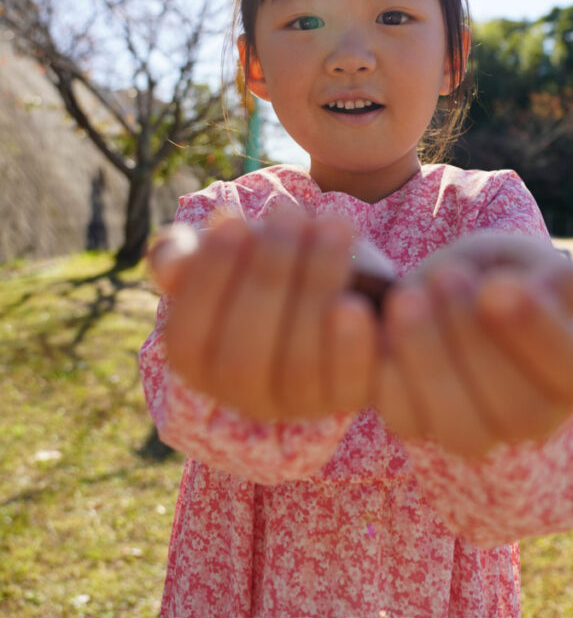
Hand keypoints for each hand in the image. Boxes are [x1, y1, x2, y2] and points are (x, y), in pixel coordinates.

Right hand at [146, 206, 377, 422]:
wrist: (347, 277)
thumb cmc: (275, 261)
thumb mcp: (231, 250)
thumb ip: (185, 254)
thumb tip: (170, 266)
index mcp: (201, 364)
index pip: (188, 340)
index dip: (207, 281)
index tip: (232, 222)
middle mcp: (245, 396)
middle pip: (243, 355)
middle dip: (267, 276)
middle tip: (289, 214)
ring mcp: (299, 403)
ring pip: (298, 364)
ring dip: (315, 286)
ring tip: (333, 226)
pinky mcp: (350, 397)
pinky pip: (348, 383)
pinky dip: (351, 346)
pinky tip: (356, 302)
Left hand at [373, 231, 572, 458]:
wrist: (432, 288)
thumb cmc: (492, 273)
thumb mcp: (524, 259)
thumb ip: (549, 274)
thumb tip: (542, 293)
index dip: (539, 335)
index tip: (497, 287)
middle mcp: (533, 416)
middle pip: (519, 411)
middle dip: (475, 342)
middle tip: (446, 277)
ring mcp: (475, 432)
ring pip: (462, 430)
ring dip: (430, 360)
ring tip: (408, 297)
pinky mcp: (418, 426)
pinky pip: (404, 418)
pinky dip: (388, 371)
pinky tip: (375, 322)